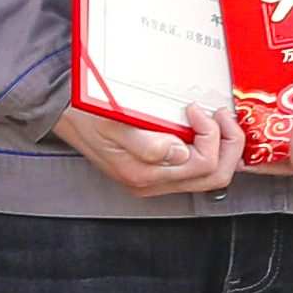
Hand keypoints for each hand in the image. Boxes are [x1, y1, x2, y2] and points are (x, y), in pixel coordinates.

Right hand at [56, 97, 244, 197]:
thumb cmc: (85, 114)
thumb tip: (181, 151)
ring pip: (209, 176)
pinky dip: (210, 150)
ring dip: (223, 148)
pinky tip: (206, 131)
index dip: (211, 136)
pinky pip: (196, 170)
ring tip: (218, 121)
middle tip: (222, 116)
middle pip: (214, 176)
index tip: (197, 110)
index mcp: (144, 174)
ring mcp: (155, 179)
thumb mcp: (112, 123)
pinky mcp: (155, 170)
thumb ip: (146, 143)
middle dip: (229, 144)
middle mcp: (153, 183)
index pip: (202, 165)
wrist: (62, 113)